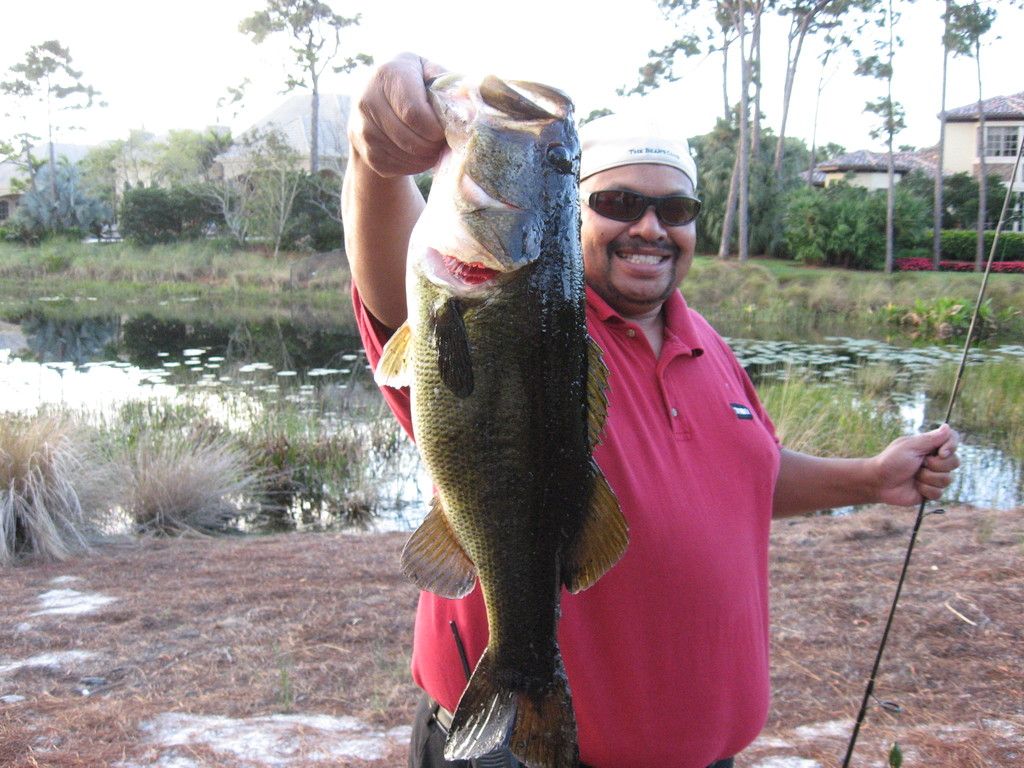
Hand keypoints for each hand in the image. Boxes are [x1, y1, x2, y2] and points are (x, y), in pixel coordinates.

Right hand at [348, 52, 447, 177]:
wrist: (378, 100)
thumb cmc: (415, 84)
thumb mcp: (430, 74)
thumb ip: (451, 86)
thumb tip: (473, 110)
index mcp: (388, 74)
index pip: (414, 113)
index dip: (436, 128)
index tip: (445, 128)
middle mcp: (367, 99)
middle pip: (410, 138)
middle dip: (433, 144)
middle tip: (442, 139)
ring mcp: (362, 128)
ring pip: (405, 156)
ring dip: (427, 156)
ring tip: (434, 145)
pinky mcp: (365, 152)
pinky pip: (398, 168)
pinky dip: (415, 165)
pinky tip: (420, 153)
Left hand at [874, 423, 959, 505]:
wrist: (879, 482)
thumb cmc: (891, 461)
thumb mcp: (910, 446)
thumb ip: (931, 439)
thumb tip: (948, 427)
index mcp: (931, 446)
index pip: (953, 440)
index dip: (952, 446)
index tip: (941, 453)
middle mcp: (936, 460)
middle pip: (955, 462)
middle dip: (935, 465)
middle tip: (919, 464)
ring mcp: (935, 476)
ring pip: (947, 479)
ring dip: (927, 478)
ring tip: (914, 476)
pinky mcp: (931, 492)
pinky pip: (939, 493)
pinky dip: (925, 489)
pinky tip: (915, 487)